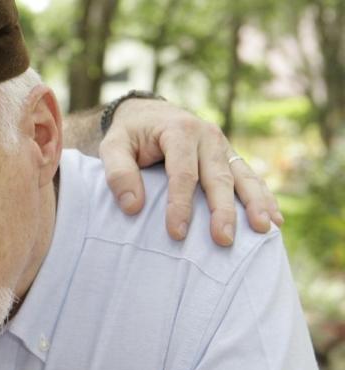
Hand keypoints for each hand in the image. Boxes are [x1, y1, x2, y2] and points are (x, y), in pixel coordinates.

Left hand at [99, 98, 282, 245]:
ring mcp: (223, 147)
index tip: (177, 233)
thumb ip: (117, 173)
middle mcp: (208, 137)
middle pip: (218, 177)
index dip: (180, 204)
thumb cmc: (129, 135)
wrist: (148, 114)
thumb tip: (133, 207)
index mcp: (180, 131)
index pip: (183, 173)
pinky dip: (263, 197)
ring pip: (243, 176)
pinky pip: (250, 178)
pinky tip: (274, 219)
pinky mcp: (229, 157)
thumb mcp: (112, 146)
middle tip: (223, 240)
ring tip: (264, 228)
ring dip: (255, 203)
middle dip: (223, 210)